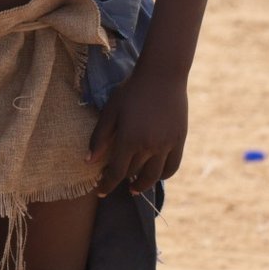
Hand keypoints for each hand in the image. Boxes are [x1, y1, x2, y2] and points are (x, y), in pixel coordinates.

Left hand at [87, 68, 187, 197]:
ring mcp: (166, 145)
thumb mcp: (111, 110)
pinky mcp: (179, 141)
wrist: (162, 76)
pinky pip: (172, 167)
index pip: (116, 172)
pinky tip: (154, 175)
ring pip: (154, 175)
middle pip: (133, 173)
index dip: (107, 184)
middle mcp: (149, 146)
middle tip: (114, 183)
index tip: (101, 193)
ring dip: (143, 184)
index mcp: (129, 139)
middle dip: (122, 180)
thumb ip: (99, 137)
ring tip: (135, 187)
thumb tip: (89, 161)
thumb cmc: (131, 91)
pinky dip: (163, 175)